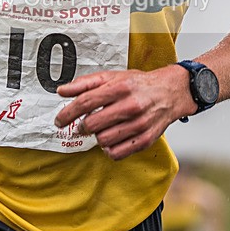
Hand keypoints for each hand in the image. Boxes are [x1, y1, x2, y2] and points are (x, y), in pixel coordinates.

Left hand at [55, 65, 194, 159]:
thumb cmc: (138, 84)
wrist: (170, 92)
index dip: (68, 113)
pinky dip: (109, 149)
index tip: (59, 120)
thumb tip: (61, 91)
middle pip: (92, 124)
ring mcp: (139, 124)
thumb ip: (85, 83)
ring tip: (102, 129)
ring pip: (103, 140)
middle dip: (82, 126)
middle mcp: (130, 106)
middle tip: (82, 125)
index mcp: (120, 87)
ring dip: (97, 136)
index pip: (85, 102)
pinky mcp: (146, 140)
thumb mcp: (112, 76)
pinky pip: (117, 153)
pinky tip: (111, 140)